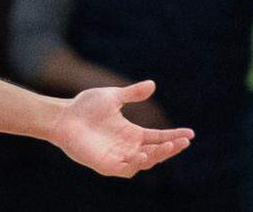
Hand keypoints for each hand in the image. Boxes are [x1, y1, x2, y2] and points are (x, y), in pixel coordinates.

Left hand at [50, 81, 193, 177]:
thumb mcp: (112, 97)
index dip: (174, 136)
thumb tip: (152, 84)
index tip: (190, 133)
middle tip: (182, 141)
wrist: (62, 115)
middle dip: (170, 148)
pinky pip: (125, 169)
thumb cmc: (84, 106)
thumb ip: (132, 93)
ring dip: (157, 156)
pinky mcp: (105, 165)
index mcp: (132, 133)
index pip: (158, 137)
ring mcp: (117, 157)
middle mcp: (128, 147)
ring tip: (166, 146)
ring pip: (144, 162)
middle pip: (156, 152)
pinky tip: (143, 155)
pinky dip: (136, 164)